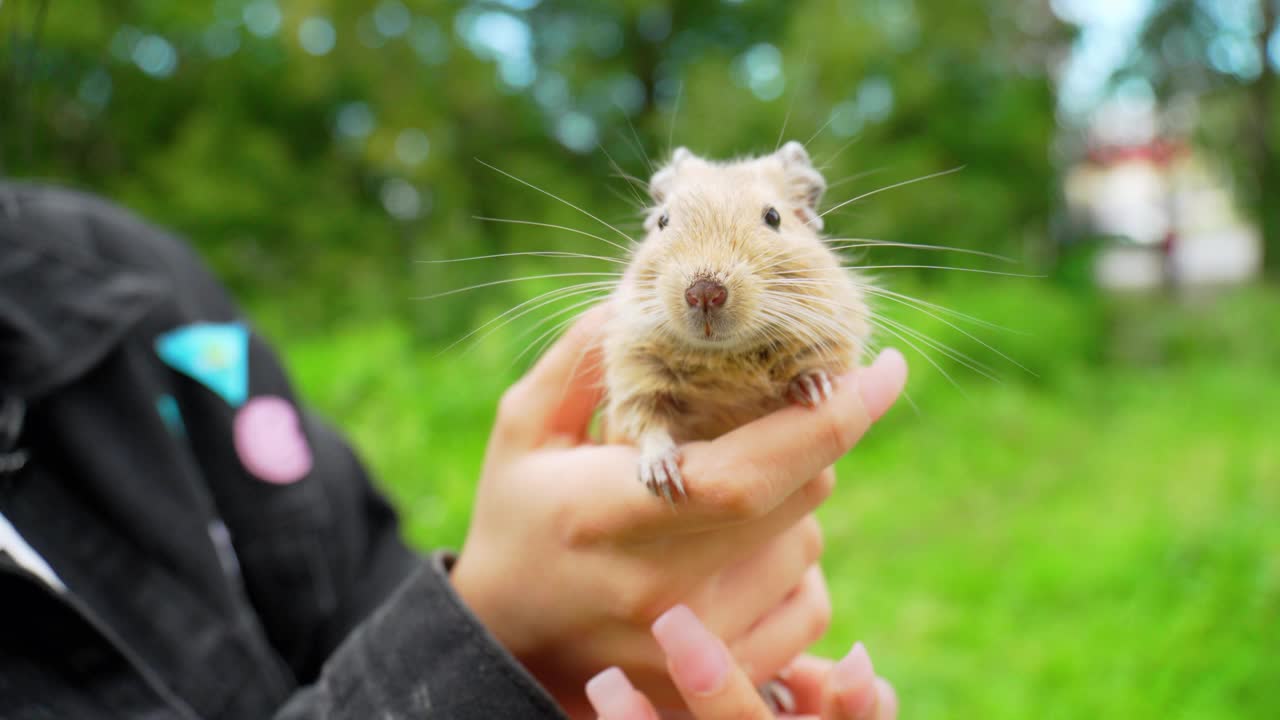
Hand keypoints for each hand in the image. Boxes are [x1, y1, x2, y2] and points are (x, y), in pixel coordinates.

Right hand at [450, 303, 906, 715]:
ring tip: (718, 500)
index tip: (885, 368)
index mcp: (604, 513)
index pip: (745, 473)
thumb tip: (647, 300)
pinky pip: (811, 608)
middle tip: (754, 422)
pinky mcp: (716, 684)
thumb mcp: (524, 428)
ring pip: (807, 546)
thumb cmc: (518, 518)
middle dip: (800, 441)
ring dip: (790, 504)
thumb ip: (582, 359)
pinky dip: (795, 567)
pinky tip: (741, 552)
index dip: (826, 419)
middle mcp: (656, 588)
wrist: (507, 640)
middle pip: (796, 499)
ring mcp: (691, 647)